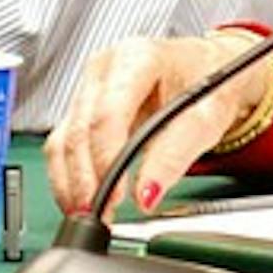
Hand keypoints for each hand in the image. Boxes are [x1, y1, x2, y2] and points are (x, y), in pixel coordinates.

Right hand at [43, 30, 267, 215]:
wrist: (209, 68)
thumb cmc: (209, 82)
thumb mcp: (206, 118)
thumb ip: (175, 155)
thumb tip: (148, 194)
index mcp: (136, 57)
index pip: (108, 112)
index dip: (106, 158)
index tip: (115, 196)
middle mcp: (105, 67)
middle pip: (80, 128)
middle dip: (85, 177)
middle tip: (99, 214)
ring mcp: (89, 85)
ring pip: (64, 137)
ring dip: (71, 181)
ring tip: (88, 214)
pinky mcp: (83, 106)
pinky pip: (64, 143)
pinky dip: (69, 174)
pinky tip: (81, 198)